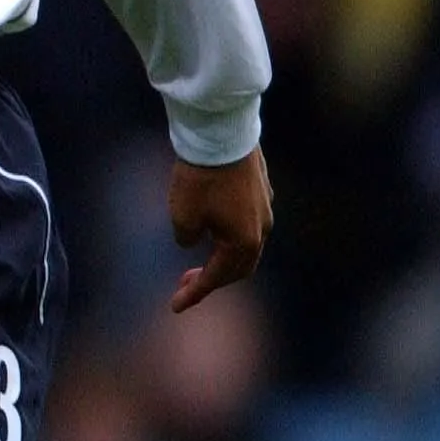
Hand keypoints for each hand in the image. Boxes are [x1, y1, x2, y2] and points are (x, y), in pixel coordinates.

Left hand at [166, 144, 270, 312]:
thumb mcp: (182, 216)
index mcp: (244, 243)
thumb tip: (193, 240)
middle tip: (185, 284)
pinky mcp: (260, 189)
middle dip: (211, 279)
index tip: (175, 306)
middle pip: (238, 266)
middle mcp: (261, 229)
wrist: (222, 134)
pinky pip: (245, 221)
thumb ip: (187, 238)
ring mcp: (264, 208)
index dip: (195, 293)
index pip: (218, 277)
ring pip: (245, 243)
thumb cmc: (199, 178)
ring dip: (221, 255)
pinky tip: (210, 227)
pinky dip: (227, 234)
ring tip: (196, 259)